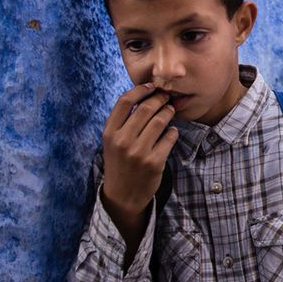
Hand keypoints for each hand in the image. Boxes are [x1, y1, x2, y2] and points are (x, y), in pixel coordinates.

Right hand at [101, 84, 178, 224]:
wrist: (123, 195)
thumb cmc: (119, 162)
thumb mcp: (112, 141)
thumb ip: (123, 121)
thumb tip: (144, 94)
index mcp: (109, 133)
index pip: (125, 101)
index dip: (140, 89)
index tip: (151, 86)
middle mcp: (122, 141)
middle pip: (146, 108)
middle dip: (160, 98)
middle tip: (166, 97)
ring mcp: (138, 152)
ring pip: (161, 120)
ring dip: (169, 112)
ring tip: (170, 111)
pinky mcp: (154, 162)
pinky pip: (170, 137)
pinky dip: (173, 132)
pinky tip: (171, 132)